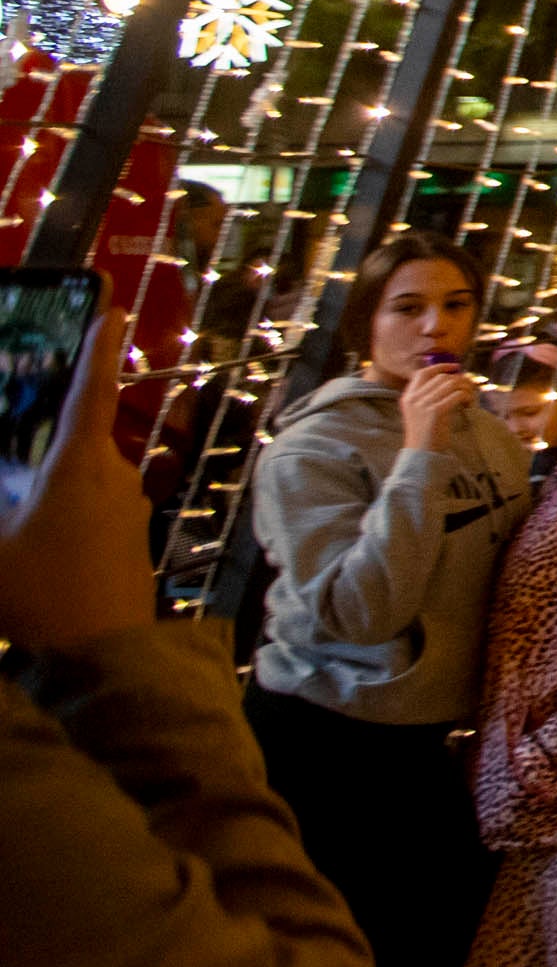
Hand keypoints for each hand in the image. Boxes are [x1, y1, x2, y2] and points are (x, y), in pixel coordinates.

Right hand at [0, 310, 138, 653]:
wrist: (103, 660)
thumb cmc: (40, 599)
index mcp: (81, 466)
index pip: (92, 390)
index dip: (98, 346)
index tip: (111, 306)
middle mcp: (114, 476)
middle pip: (81, 433)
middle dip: (50, 428)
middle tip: (20, 421)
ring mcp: (128, 507)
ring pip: (86, 471)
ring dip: (56, 473)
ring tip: (18, 494)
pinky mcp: (130, 536)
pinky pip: (95, 502)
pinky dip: (66, 500)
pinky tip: (36, 524)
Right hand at [398, 360, 478, 452]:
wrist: (422, 454)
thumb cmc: (426, 435)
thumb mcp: (421, 413)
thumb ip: (429, 397)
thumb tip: (452, 380)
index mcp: (408, 397)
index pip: (423, 373)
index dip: (440, 366)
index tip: (456, 367)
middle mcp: (414, 398)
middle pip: (441, 377)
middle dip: (460, 380)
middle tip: (470, 387)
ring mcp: (424, 404)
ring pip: (451, 384)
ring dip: (465, 388)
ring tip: (470, 397)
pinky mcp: (436, 411)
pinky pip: (457, 395)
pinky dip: (467, 397)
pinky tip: (469, 405)